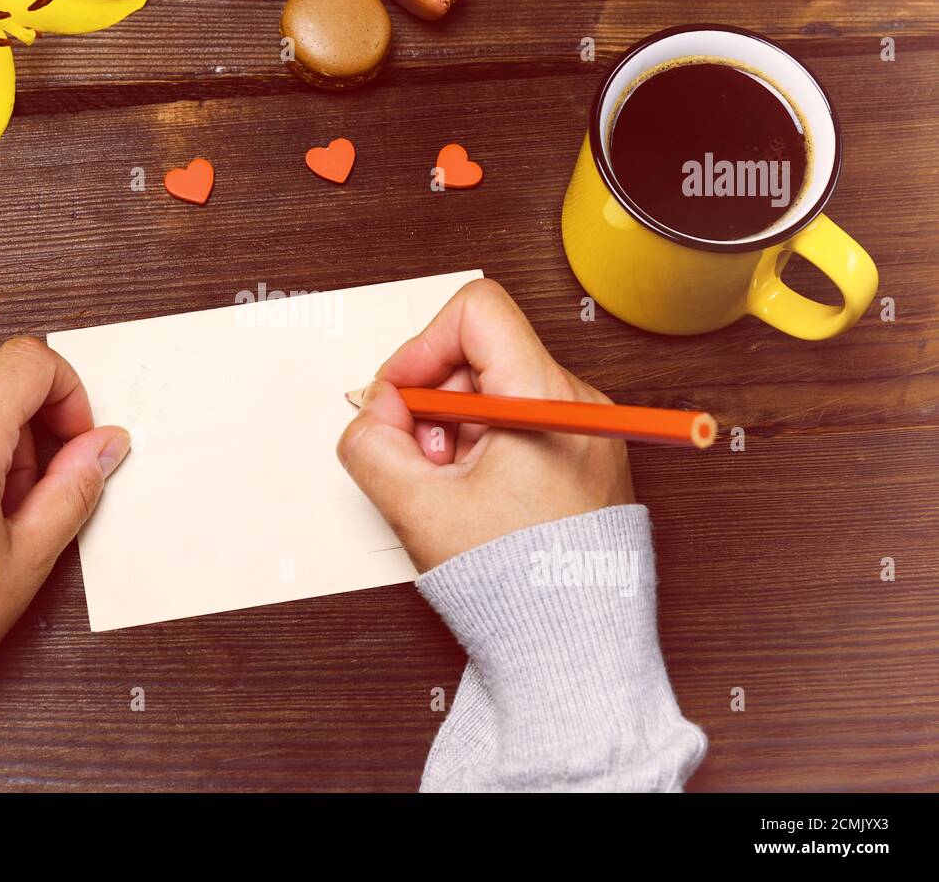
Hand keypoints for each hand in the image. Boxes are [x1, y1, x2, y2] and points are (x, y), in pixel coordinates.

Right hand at [336, 279, 633, 571]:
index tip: (400, 396)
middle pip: (480, 354)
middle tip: (426, 462)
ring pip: (495, 390)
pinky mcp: (584, 455)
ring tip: (455, 488)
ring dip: (456, 430)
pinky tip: (479, 497)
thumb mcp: (417, 507)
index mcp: (545, 399)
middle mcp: (576, 403)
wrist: (573, 645)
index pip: (477, 313)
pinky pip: (518, 423)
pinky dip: (484, 449)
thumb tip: (375, 407)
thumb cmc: (515, 582)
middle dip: (433, 401)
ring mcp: (586, 429)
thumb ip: (372, 443)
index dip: (422, 346)